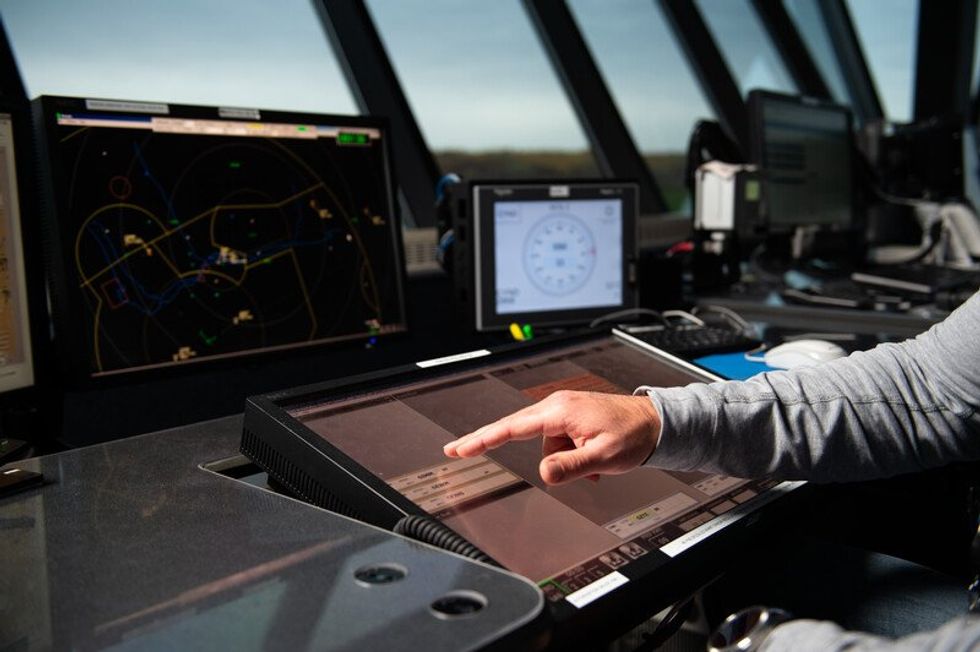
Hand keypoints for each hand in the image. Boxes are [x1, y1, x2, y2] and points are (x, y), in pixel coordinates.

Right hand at [443, 390, 661, 484]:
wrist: (655, 423)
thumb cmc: (633, 435)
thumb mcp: (603, 457)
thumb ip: (571, 466)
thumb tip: (543, 473)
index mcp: (559, 412)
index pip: (510, 428)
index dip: (481, 439)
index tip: (459, 448)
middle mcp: (557, 406)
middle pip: (515, 429)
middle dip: (493, 442)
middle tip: (456, 451)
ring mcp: (563, 410)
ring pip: (545, 444)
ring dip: (562, 459)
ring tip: (592, 464)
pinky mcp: (571, 417)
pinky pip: (558, 442)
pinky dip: (570, 455)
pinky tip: (591, 461)